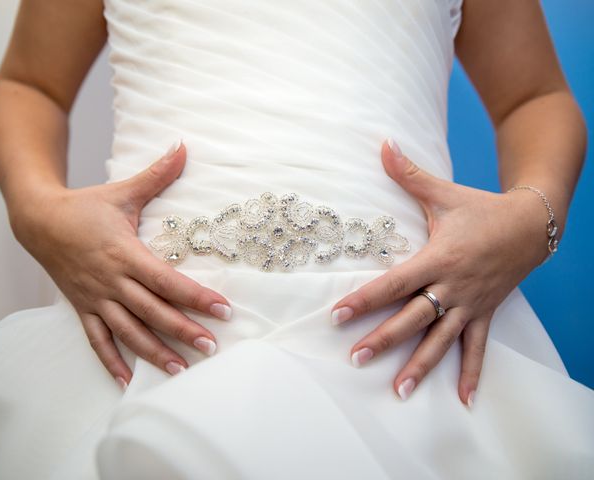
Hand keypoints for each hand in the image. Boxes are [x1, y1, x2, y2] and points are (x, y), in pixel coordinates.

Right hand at [12, 141, 232, 389]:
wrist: (38, 220)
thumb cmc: (85, 207)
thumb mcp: (122, 191)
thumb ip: (156, 175)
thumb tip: (184, 147)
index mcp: (125, 253)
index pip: (168, 281)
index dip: (197, 297)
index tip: (224, 311)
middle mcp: (112, 281)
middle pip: (153, 312)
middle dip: (183, 331)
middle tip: (211, 347)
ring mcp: (96, 298)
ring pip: (128, 332)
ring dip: (154, 353)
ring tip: (180, 370)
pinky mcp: (82, 308)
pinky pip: (97, 340)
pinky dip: (111, 361)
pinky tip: (127, 380)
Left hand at [330, 138, 549, 406]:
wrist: (531, 223)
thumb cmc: (481, 209)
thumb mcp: (443, 193)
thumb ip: (408, 174)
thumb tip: (383, 143)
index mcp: (438, 257)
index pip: (393, 283)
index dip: (364, 299)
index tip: (337, 315)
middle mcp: (452, 286)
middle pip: (413, 317)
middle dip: (383, 338)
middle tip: (355, 359)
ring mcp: (470, 304)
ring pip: (442, 340)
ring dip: (421, 365)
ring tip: (400, 390)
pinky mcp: (485, 313)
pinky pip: (477, 347)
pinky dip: (470, 373)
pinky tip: (464, 400)